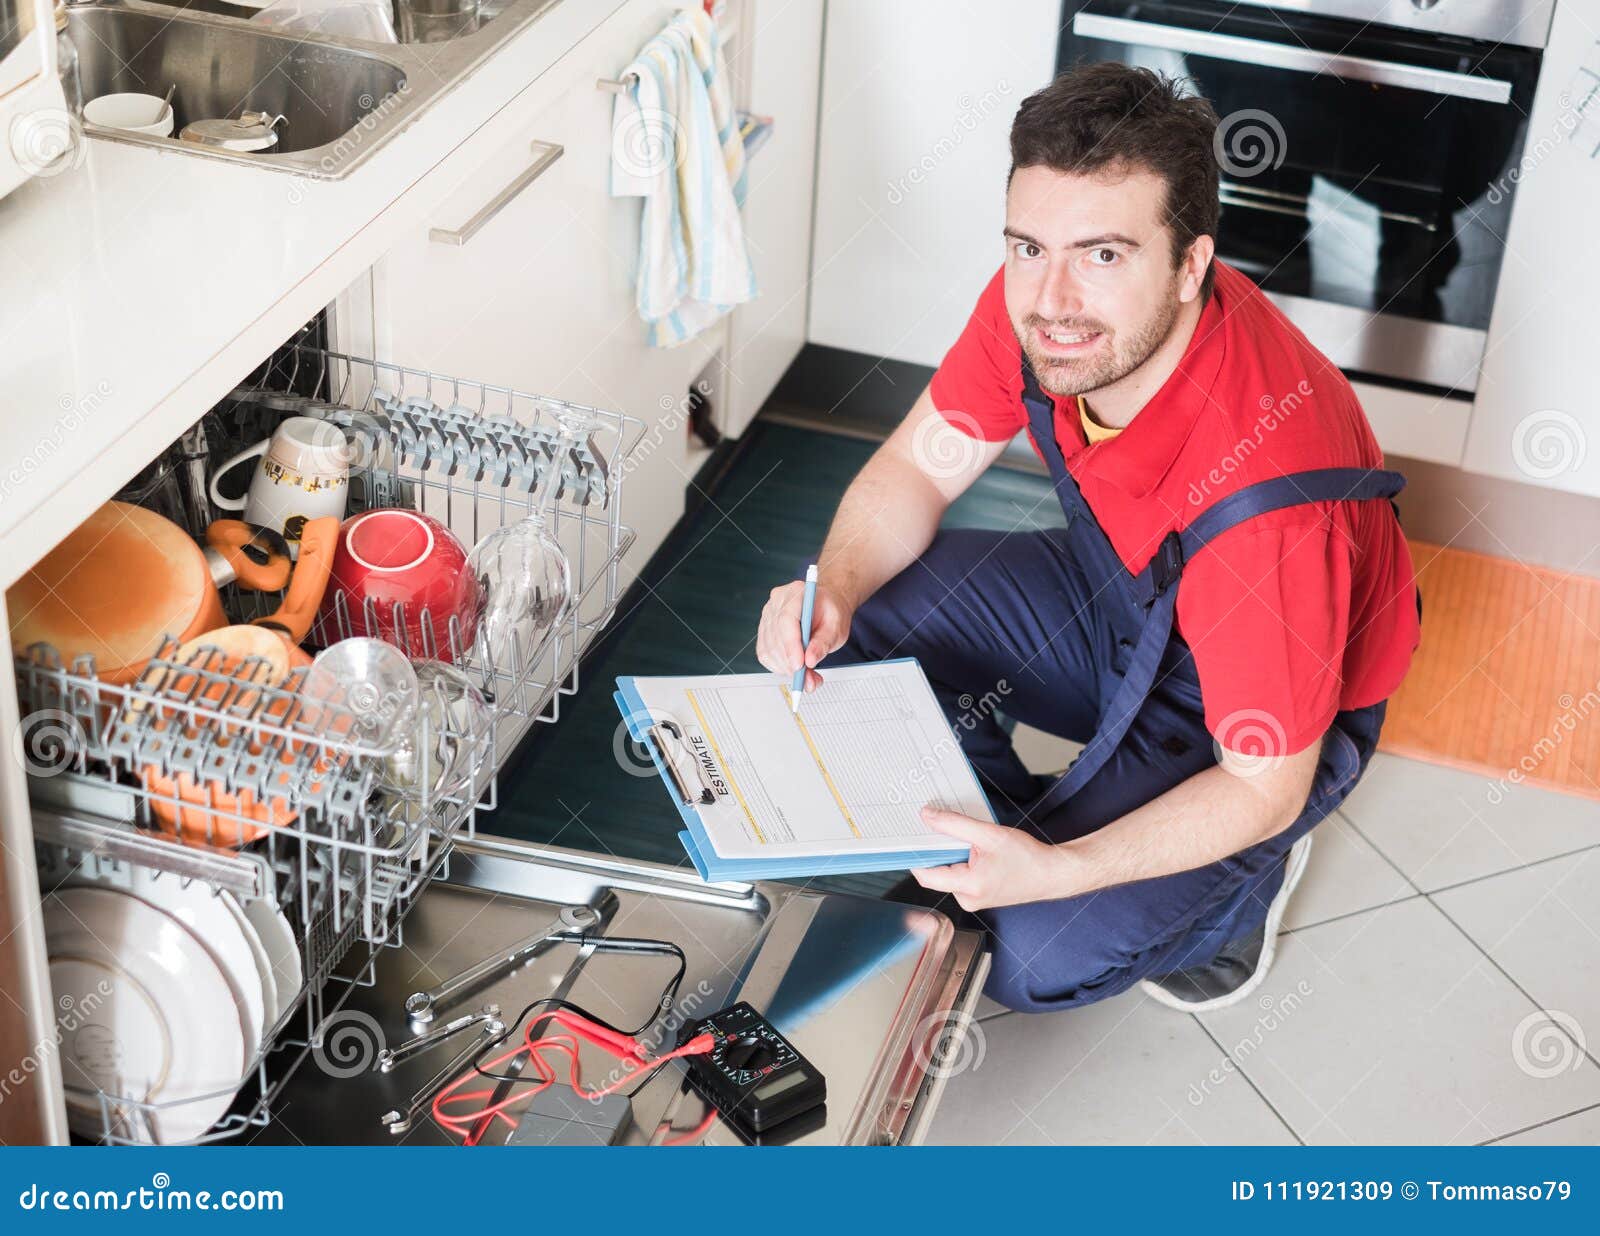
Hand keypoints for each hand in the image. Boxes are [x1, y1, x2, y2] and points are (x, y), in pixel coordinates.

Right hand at [755, 578, 852, 694]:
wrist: (825, 606)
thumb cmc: (830, 613)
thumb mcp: (837, 627)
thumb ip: (824, 643)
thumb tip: (810, 660)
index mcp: (796, 593)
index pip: (786, 620)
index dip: (791, 646)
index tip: (800, 666)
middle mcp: (777, 602)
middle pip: (775, 637)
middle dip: (791, 664)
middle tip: (809, 680)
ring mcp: (767, 616)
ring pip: (768, 649)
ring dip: (786, 669)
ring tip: (808, 678)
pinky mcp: (764, 631)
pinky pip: (765, 654)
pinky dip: (780, 667)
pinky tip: (796, 669)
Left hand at [910, 807, 1080, 910]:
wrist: (1052, 874)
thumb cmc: (1028, 858)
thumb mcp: (988, 834)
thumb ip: (954, 825)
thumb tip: (928, 817)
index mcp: (968, 887)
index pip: (925, 874)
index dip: (915, 854)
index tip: (910, 835)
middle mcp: (967, 899)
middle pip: (935, 872)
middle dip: (937, 850)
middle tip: (939, 827)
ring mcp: (972, 900)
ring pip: (947, 873)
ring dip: (951, 854)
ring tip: (969, 840)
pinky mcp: (977, 896)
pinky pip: (959, 876)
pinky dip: (961, 861)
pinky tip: (975, 850)